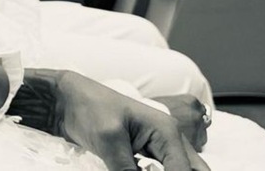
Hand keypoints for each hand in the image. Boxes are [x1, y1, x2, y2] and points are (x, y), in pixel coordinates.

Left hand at [55, 70, 209, 170]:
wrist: (69, 101)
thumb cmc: (90, 108)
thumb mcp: (110, 142)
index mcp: (166, 131)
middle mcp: (169, 140)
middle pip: (195, 170)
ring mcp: (160, 149)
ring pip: (181, 170)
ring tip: (139, 167)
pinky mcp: (147, 157)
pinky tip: (141, 170)